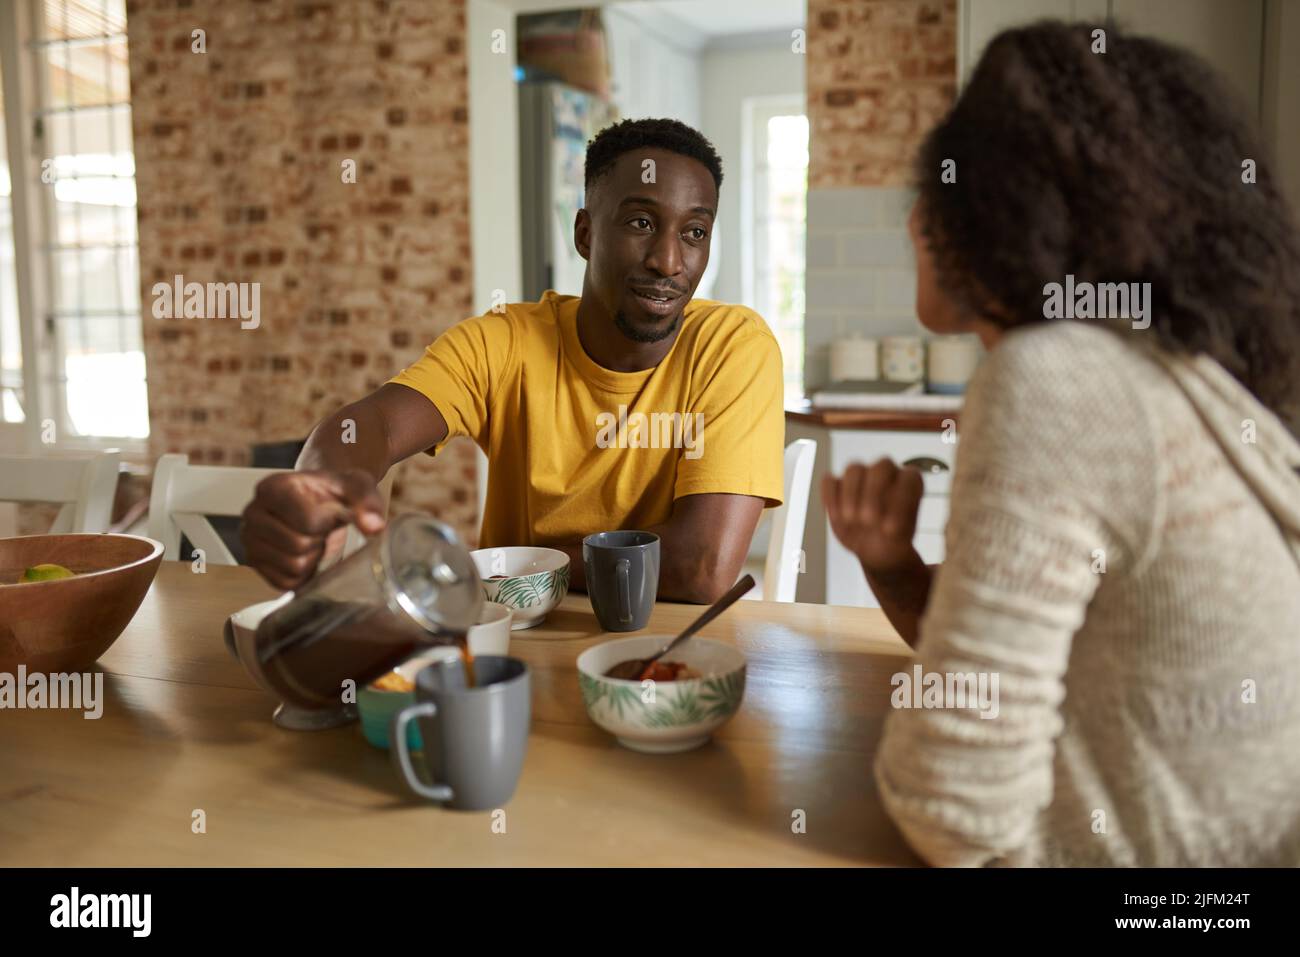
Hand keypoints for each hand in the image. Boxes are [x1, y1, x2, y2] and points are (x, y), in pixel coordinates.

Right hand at [240, 468, 386, 590]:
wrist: (320, 499)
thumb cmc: (335, 492)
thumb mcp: (356, 487)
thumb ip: (367, 503)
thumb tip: (374, 527)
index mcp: (271, 487)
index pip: (307, 521)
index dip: (327, 521)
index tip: (327, 510)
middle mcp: (252, 513)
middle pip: (298, 546)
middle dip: (319, 540)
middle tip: (321, 528)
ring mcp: (249, 540)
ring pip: (293, 567)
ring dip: (313, 557)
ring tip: (312, 538)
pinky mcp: (254, 564)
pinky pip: (286, 583)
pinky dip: (304, 574)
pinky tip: (305, 553)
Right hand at [823, 459, 923, 575]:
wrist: (876, 548)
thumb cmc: (893, 538)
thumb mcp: (904, 537)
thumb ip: (899, 526)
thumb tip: (885, 527)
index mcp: (909, 482)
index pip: (910, 476)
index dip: (902, 499)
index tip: (892, 528)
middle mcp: (887, 474)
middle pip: (882, 466)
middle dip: (874, 492)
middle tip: (869, 520)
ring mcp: (862, 478)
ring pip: (854, 469)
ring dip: (850, 494)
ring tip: (851, 520)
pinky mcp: (839, 486)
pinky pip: (830, 482)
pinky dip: (830, 497)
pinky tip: (837, 516)